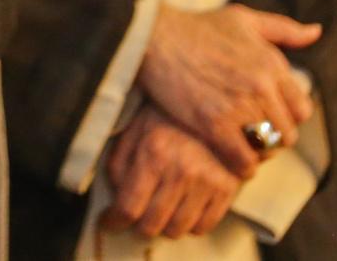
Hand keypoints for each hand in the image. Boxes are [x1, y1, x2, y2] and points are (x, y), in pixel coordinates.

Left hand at [99, 105, 240, 238]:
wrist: (214, 105)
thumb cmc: (165, 117)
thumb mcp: (134, 131)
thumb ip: (118, 165)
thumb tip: (116, 200)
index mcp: (153, 154)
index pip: (129, 208)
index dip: (113, 221)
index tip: (108, 222)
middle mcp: (181, 171)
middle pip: (152, 226)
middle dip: (138, 225)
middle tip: (136, 214)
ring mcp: (207, 182)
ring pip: (177, 231)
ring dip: (164, 224)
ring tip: (160, 207)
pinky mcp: (228, 189)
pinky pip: (203, 227)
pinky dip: (189, 224)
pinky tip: (182, 207)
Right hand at [137, 1, 319, 177]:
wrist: (153, 36)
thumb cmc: (196, 26)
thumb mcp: (243, 18)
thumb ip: (283, 28)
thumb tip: (316, 32)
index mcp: (272, 63)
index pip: (302, 109)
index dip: (286, 118)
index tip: (268, 118)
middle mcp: (261, 86)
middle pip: (287, 133)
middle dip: (271, 137)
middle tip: (251, 136)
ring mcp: (239, 106)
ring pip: (267, 149)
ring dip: (256, 153)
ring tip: (240, 147)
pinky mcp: (214, 124)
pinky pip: (244, 161)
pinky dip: (241, 167)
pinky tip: (230, 159)